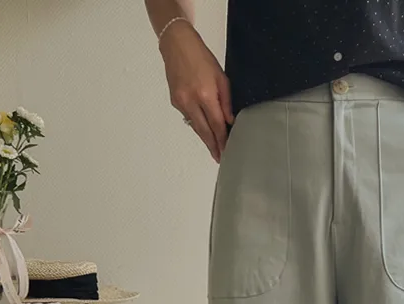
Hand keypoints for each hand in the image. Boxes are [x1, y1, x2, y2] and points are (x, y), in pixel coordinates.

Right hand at [160, 21, 233, 162]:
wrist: (177, 45)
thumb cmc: (201, 57)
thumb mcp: (221, 76)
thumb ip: (226, 100)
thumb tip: (229, 121)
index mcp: (205, 94)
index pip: (216, 124)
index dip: (221, 140)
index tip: (226, 151)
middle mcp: (191, 101)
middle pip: (204, 131)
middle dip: (212, 146)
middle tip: (219, 158)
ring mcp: (181, 103)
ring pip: (195, 126)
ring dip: (205, 138)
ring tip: (213, 148)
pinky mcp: (174, 101)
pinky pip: (188, 117)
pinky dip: (196, 123)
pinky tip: (203, 128)